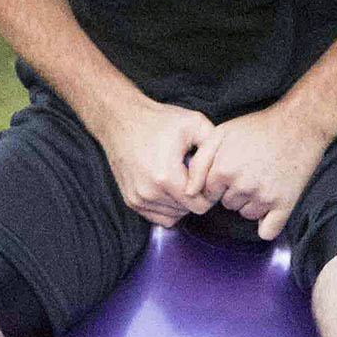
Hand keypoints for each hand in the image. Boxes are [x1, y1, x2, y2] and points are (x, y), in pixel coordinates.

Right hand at [93, 96, 215, 227]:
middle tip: (191, 174)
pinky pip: (158, 217)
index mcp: (166, 177)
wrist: (120, 119)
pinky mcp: (130, 200)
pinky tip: (168, 187)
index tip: (205, 177)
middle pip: (187, 211)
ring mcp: (137, 198)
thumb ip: (213, 148)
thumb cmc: (158, 121)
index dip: (209, 193)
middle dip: (194, 196)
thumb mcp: (194, 123)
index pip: (200, 206)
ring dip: (181, 202)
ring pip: (173, 216)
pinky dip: (167, 207)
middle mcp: (149, 192)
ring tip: (178, 178)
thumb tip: (216, 175)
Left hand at [184, 102, 331, 240]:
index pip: (208, 193)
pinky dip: (267, 224)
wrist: (298, 125)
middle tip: (250, 170)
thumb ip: (199, 162)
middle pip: (228, 204)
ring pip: (247, 214)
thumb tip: (189, 192)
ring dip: (251, 202)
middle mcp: (242, 187)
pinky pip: (268, 231)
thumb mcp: (220, 134)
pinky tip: (270, 208)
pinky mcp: (285, 205)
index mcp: (223, 171)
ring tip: (263, 179)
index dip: (218, 182)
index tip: (231, 169)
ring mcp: (264, 197)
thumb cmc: (256, 128)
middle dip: (234, 191)